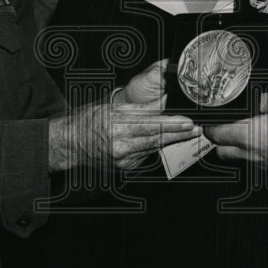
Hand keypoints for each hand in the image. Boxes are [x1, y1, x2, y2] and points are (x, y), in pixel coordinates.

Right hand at [49, 60, 199, 170]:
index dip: (171, 124)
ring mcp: (122, 159)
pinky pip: (146, 155)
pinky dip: (156, 147)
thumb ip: (141, 107)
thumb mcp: (113, 107)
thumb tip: (164, 100)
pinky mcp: (124, 167)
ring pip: (153, 147)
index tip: (187, 122)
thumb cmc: (89, 120)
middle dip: (178, 133)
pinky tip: (167, 140)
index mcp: (116, 126)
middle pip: (156, 138)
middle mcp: (120, 145)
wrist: (71, 143)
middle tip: (196, 128)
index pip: (150, 125)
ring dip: (171, 140)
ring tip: (188, 132)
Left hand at [204, 90, 267, 169]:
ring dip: (236, 149)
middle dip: (219, 141)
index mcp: (248, 135)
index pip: (216, 135)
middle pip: (221, 153)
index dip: (210, 127)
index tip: (210, 122)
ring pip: (238, 160)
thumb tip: (257, 101)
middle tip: (223, 130)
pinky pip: (254, 164)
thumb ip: (263, 99)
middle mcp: (251, 154)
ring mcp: (261, 165)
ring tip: (246, 135)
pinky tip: (264, 143)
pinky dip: (253, 155)